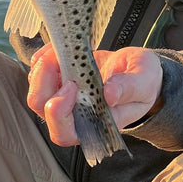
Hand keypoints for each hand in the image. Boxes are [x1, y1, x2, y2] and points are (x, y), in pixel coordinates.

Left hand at [27, 44, 163, 147]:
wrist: (141, 72)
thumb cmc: (145, 82)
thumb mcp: (145, 82)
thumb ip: (129, 88)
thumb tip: (109, 93)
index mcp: (95, 123)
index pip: (64, 132)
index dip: (59, 113)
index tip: (71, 87)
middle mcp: (75, 114)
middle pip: (42, 108)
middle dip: (44, 82)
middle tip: (61, 59)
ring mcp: (66, 98)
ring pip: (38, 89)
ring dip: (43, 67)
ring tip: (64, 49)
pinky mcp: (62, 80)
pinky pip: (41, 73)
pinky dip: (44, 58)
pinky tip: (60, 48)